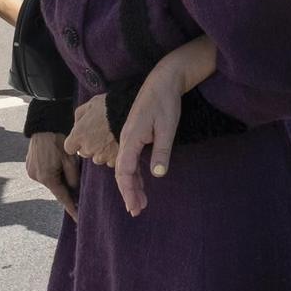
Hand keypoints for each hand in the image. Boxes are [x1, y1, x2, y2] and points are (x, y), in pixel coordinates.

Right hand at [26, 131, 81, 220]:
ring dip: (58, 180)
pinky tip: (56, 165)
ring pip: (50, 182)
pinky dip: (51, 174)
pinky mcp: (29, 167)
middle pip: (56, 189)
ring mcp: (31, 172)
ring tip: (65, 169)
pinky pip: (43, 175)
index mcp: (48, 177)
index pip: (62, 198)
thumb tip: (74, 191)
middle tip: (78, 192)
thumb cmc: (59, 141)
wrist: (44, 126)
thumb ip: (73, 178)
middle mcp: (37, 177)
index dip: (71, 208)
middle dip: (66, 190)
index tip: (78, 218)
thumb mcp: (71, 160)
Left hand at [64, 95, 118, 168]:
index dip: (76, 142)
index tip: (83, 137)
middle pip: (84, 153)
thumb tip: (77, 125)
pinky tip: (119, 144)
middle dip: (90, 146)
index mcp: (79, 135)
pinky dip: (114, 155)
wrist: (129, 112)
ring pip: (98, 159)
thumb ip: (80, 116)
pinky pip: (111, 161)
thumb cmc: (110, 106)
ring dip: (102, 152)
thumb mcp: (91, 104)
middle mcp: (88, 148)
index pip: (69, 147)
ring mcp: (102, 155)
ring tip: (111, 140)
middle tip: (100, 135)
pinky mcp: (116, 159)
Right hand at [116, 63, 185, 218]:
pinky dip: (134, 173)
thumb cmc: (166, 102)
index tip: (134, 207)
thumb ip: (161, 151)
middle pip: (123, 172)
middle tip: (137, 211)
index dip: (128, 191)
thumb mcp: (167, 127)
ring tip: (140, 203)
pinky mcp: (135, 135)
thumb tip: (157, 174)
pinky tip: (140, 182)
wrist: (164, 80)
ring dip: (132, 185)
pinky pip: (131, 159)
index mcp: (130, 138)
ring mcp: (129, 137)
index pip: (124, 171)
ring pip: (126, 166)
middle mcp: (126, 139)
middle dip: (129, 192)